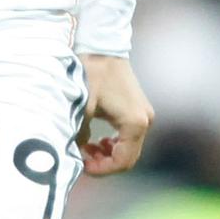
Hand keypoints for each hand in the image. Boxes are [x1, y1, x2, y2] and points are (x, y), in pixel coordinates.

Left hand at [77, 54, 153, 175]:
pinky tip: (96, 141)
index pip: (123, 161)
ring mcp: (143, 116)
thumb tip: (75, 155)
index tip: (82, 167)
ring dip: (108, 154)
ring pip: (128, 149)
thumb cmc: (91, 76)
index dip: (102, 170)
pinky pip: (128, 138)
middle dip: (104, 163)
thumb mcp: (82, 108)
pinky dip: (113, 144)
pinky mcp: (137, 111)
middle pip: (128, 158)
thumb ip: (79, 135)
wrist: (102, 49)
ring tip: (86, 149)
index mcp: (134, 123)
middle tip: (82, 159)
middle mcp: (145, 121)